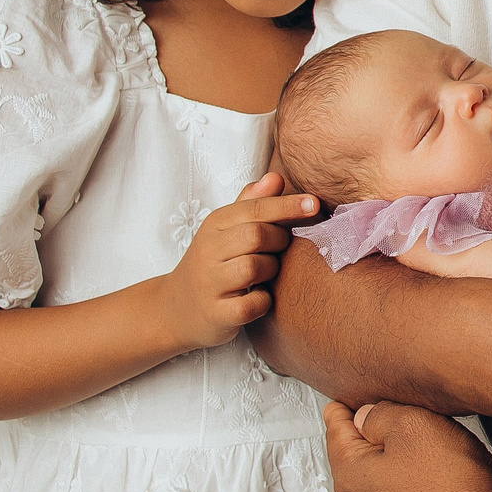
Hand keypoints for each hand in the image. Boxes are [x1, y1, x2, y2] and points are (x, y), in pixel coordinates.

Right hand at [159, 174, 318, 350]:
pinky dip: (263, 302)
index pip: (255, 208)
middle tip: (278, 249)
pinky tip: (258, 298)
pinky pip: (252, 304)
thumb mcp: (226, 228)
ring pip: (253, 268)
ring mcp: (209, 283)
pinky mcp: (215, 313)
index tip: (315, 203)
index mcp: (215, 224)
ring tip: (264, 275)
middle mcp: (208, 251)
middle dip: (278, 241)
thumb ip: (252, 203)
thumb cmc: (214, 263)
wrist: (176, 309)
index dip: (287, 205)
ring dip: (270, 271)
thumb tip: (276, 177)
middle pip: (256, 235)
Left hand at [324, 401, 491, 491]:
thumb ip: (383, 414)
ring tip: (422, 458)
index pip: (336, 435)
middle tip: (384, 423)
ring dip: (395, 475)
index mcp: (352, 478)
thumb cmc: (453, 490)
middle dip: (369, 444)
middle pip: (358, 466)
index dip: (341, 413)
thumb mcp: (416, 426)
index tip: (340, 405)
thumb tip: (367, 417)